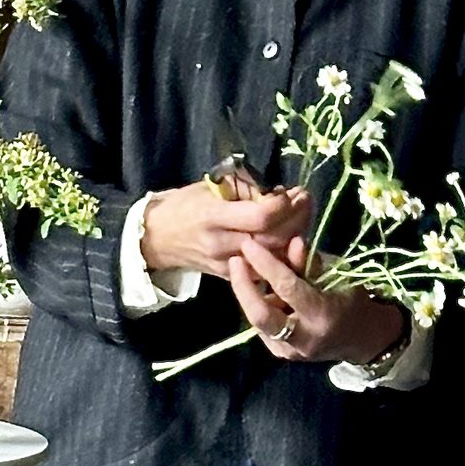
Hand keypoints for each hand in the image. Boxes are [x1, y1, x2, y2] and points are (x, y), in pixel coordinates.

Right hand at [137, 175, 315, 281]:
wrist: (159, 239)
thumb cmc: (184, 206)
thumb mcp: (209, 187)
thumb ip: (244, 188)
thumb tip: (277, 192)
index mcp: (212, 217)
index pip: (260, 218)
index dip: (283, 205)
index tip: (293, 191)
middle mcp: (221, 244)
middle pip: (273, 238)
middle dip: (296, 218)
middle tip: (305, 199)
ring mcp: (227, 264)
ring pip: (274, 255)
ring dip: (296, 234)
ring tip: (302, 214)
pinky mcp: (232, 278)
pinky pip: (266, 267)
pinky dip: (284, 251)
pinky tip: (292, 235)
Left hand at [229, 230, 406, 368]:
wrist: (362, 340)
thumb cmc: (353, 302)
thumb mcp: (338, 278)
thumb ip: (311, 265)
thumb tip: (291, 242)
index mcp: (321, 316)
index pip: (287, 287)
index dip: (265, 264)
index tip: (248, 244)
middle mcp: (303, 338)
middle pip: (260, 314)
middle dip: (242, 286)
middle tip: (235, 260)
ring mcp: (289, 351)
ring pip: (257, 318)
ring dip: (250, 293)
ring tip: (249, 270)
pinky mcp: (280, 353)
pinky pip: (261, 325)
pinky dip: (258, 304)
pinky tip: (261, 290)